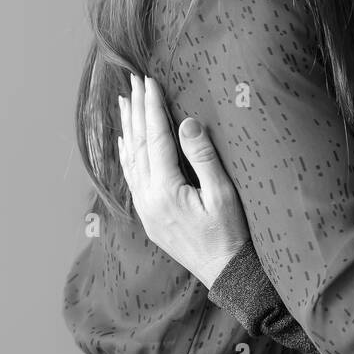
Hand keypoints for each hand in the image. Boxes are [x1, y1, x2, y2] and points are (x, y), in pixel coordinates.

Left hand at [118, 72, 250, 288]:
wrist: (225, 272)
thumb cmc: (230, 234)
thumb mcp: (223, 194)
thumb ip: (203, 157)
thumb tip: (186, 122)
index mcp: (166, 189)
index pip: (157, 138)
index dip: (153, 108)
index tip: (149, 81)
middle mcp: (148, 197)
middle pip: (138, 145)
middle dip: (136, 110)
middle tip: (132, 81)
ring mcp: (145, 208)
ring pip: (130, 159)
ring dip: (128, 128)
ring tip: (124, 101)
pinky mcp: (148, 215)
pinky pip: (131, 177)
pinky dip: (126, 154)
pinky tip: (123, 141)